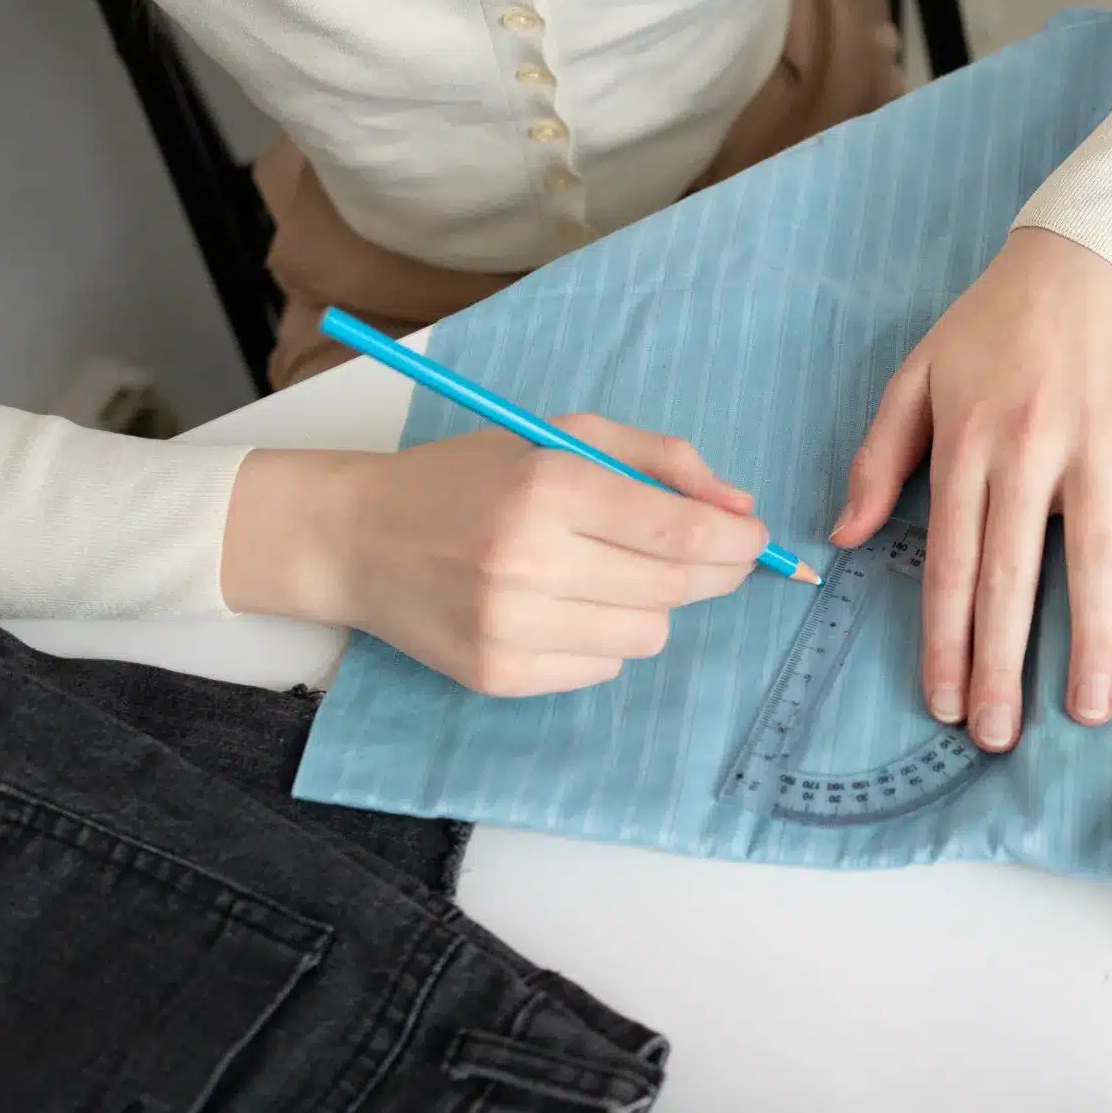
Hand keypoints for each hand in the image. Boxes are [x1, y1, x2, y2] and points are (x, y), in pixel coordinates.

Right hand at [220, 417, 767, 696]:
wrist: (358, 538)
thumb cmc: (470, 480)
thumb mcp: (560, 437)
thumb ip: (659, 461)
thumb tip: (738, 507)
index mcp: (546, 486)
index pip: (679, 533)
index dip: (736, 541)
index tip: (753, 538)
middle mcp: (527, 560)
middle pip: (675, 588)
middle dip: (712, 573)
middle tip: (714, 557)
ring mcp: (509, 627)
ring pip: (648, 635)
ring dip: (650, 605)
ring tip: (605, 574)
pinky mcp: (499, 675)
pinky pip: (604, 668)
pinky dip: (604, 638)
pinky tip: (564, 607)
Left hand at [830, 226, 1111, 752]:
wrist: (1092, 252)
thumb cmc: (996, 321)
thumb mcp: (917, 376)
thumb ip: (878, 458)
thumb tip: (843, 536)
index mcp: (964, 444)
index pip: (947, 563)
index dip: (944, 640)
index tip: (944, 702)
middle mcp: (1026, 452)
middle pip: (1011, 578)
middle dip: (1002, 666)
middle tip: (999, 736)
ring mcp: (1095, 447)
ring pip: (1092, 562)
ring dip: (1090, 645)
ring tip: (1089, 713)